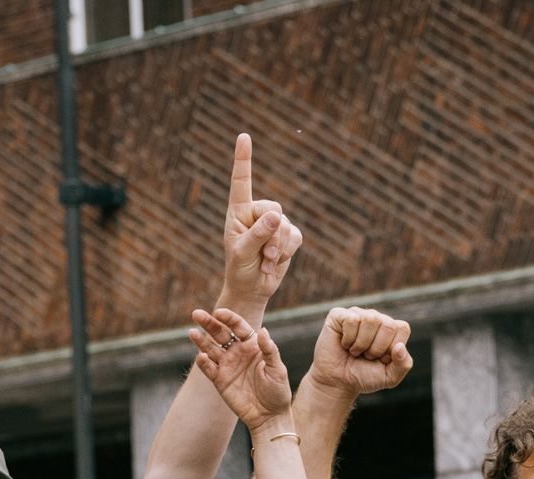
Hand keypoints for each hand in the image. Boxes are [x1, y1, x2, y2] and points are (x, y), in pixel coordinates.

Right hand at [190, 307, 293, 422]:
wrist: (269, 416)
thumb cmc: (277, 391)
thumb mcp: (277, 369)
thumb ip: (269, 350)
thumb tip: (263, 331)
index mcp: (252, 345)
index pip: (238, 326)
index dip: (228, 318)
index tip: (219, 313)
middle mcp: (237, 352)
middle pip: (220, 334)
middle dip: (208, 323)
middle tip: (196, 314)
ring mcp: (227, 366)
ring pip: (210, 349)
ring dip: (200, 341)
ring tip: (192, 332)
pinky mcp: (220, 380)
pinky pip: (208, 369)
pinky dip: (203, 363)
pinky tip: (201, 357)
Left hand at [216, 133, 301, 315]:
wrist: (252, 288)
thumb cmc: (239, 269)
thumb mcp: (242, 253)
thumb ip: (257, 234)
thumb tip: (277, 215)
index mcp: (238, 211)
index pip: (241, 181)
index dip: (243, 158)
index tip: (243, 136)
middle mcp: (256, 212)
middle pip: (273, 208)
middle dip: (270, 234)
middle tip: (262, 254)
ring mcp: (274, 223)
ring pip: (285, 226)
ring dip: (278, 248)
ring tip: (266, 261)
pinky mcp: (288, 235)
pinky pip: (295, 237)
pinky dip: (287, 252)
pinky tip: (275, 262)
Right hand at [307, 305, 413, 400]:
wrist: (337, 383)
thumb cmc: (364, 377)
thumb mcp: (389, 377)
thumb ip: (403, 364)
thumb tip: (400, 347)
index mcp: (391, 329)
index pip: (402, 328)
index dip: (391, 348)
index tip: (380, 359)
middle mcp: (375, 318)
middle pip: (388, 325)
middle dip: (377, 348)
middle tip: (366, 355)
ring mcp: (357, 314)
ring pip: (370, 320)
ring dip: (361, 344)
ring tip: (355, 351)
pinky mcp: (339, 314)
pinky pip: (352, 320)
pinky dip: (348, 339)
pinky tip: (344, 344)